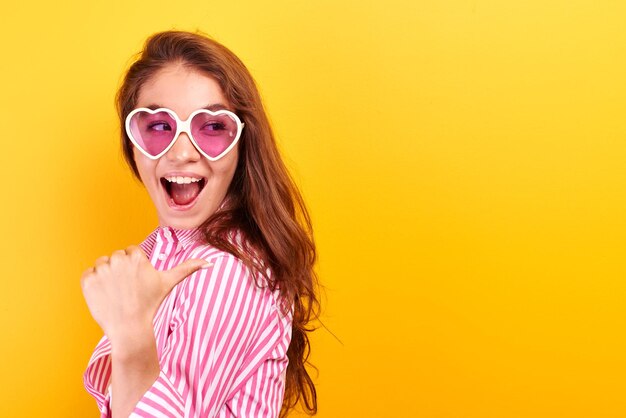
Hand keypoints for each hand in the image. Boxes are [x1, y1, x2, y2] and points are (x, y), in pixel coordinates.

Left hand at [81, 245, 208, 344]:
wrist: (130, 328)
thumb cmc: (151, 304)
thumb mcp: (169, 283)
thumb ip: (188, 268)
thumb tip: (210, 263)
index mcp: (136, 257)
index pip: (130, 252)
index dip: (134, 267)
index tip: (137, 282)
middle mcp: (118, 260)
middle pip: (116, 256)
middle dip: (120, 270)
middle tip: (128, 289)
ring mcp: (101, 271)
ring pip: (101, 264)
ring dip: (106, 276)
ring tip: (117, 293)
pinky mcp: (87, 281)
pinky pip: (87, 274)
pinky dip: (93, 284)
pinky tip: (104, 296)